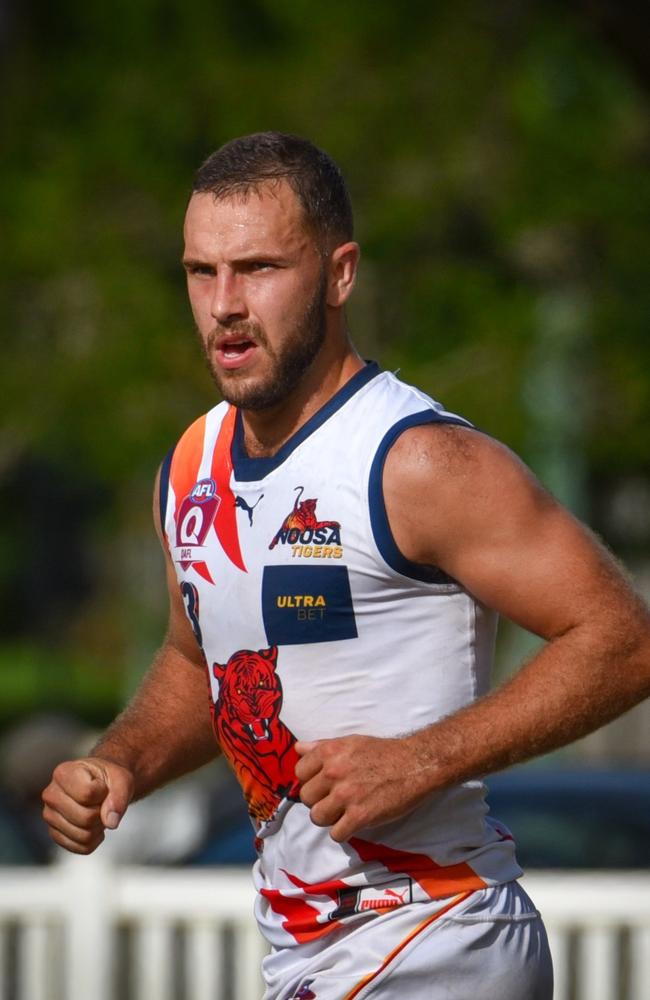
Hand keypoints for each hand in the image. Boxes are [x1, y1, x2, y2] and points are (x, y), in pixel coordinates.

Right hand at [41, 757, 133, 854]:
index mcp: (63, 773)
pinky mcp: (55, 834)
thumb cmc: (108, 779)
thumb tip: (111, 821)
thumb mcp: (122, 779)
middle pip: (85, 818)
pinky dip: (94, 840)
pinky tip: (93, 825)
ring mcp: (50, 816)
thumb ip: (119, 796)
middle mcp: (51, 795)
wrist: (101, 786)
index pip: (87, 794)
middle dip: (101, 813)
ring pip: (83, 836)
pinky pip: (81, 848)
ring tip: (97, 812)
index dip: (103, 794)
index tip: (102, 786)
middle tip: (102, 803)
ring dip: (98, 827)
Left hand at [295, 735, 429, 842]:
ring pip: (317, 817)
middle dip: (319, 800)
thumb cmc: (383, 752)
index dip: (310, 780)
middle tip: (335, 799)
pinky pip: (336, 834)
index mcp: (329, 752)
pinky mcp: (360, 816)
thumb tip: (298, 749)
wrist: (415, 764)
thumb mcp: (350, 741)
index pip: (299, 773)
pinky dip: (344, 832)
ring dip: (329, 818)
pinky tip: (354, 823)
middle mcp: (333, 772)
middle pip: (306, 798)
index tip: (323, 783)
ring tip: (343, 812)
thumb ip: (322, 746)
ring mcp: (346, 795)